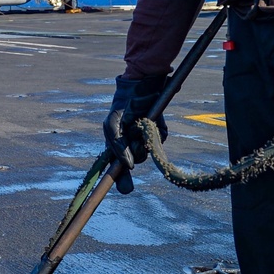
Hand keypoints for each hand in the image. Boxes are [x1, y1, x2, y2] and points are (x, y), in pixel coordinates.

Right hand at [103, 75, 168, 193]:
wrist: (142, 83)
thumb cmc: (123, 103)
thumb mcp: (112, 124)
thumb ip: (117, 145)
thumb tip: (129, 165)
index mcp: (117, 143)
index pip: (117, 166)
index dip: (120, 179)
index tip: (125, 190)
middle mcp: (131, 142)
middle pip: (134, 160)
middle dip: (132, 161)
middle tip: (130, 171)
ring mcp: (145, 137)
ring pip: (147, 151)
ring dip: (144, 142)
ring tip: (140, 125)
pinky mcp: (158, 130)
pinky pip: (161, 138)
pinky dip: (158, 132)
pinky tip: (153, 121)